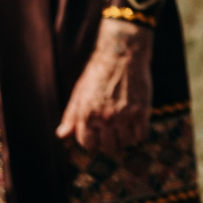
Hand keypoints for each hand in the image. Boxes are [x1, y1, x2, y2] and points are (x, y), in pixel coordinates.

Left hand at [56, 20, 153, 155]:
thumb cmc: (98, 74)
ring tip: (126, 124)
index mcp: (86, 116)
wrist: (121, 54)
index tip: (99, 133)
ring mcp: (123, 116)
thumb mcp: (79, 93)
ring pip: (126, 143)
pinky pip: (141, 136)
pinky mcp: (141, 112)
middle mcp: (104, 119)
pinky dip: (139, 132)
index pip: (88, 145)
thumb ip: (71, 116)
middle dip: (110, 140)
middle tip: (114, 128)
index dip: (94, 140)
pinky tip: (137, 121)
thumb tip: (61, 135)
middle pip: (108, 147)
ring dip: (126, 137)